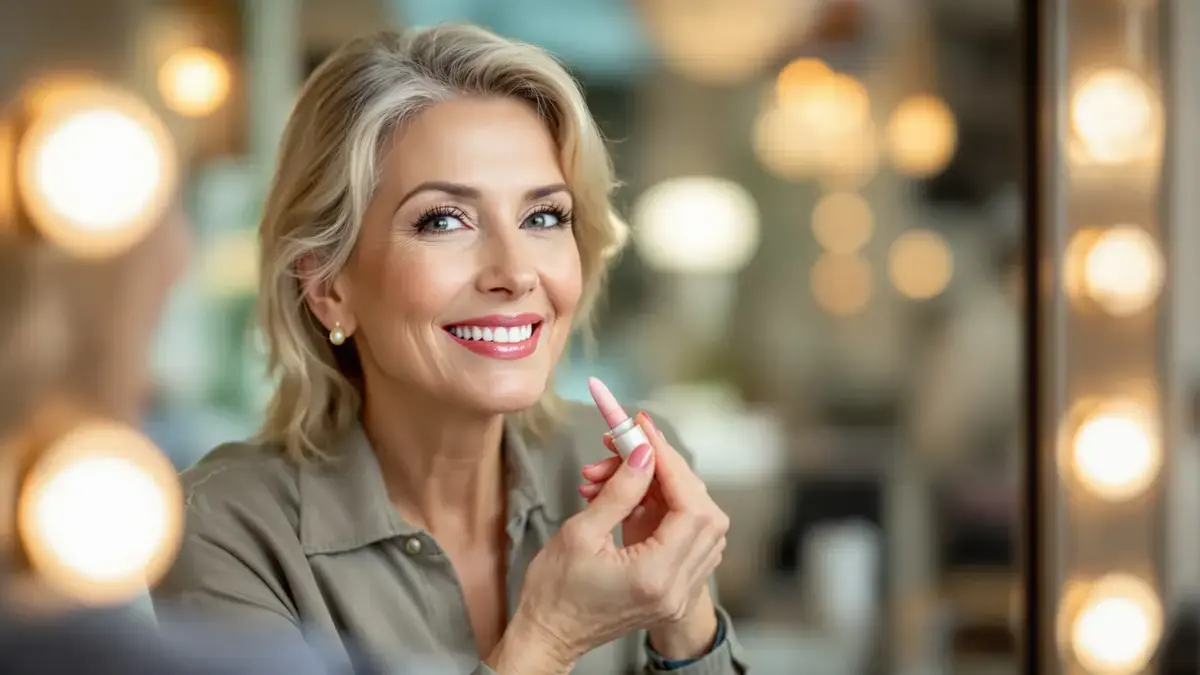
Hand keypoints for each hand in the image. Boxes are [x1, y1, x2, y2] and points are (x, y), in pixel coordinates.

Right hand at [501, 431, 726, 667]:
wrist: (549, 635)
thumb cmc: (554, 592)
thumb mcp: (580, 533)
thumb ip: (620, 491)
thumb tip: (644, 454)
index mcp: (654, 576)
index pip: (689, 507)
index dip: (671, 463)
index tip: (647, 434)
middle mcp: (676, 589)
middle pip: (704, 515)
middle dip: (672, 474)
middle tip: (636, 449)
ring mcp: (678, 594)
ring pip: (702, 527)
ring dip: (672, 492)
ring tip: (626, 476)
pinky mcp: (673, 591)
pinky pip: (691, 542)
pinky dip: (671, 513)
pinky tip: (638, 499)